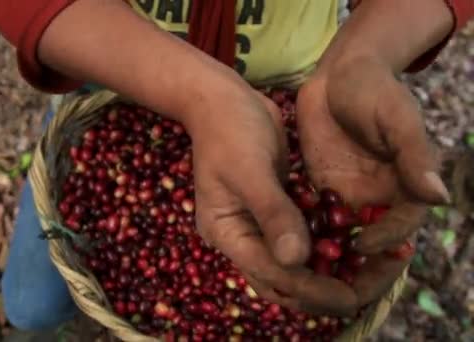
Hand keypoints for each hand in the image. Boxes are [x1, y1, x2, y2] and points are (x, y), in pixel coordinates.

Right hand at [185, 88, 356, 315]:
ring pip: (298, 264)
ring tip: (372, 272)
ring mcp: (259, 225)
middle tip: (369, 291)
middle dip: (325, 290)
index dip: (311, 289)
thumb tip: (296, 259)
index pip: (271, 275)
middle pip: (285, 280)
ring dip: (332, 271)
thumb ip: (273, 213)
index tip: (350, 296)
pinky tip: (360, 245)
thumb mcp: (250, 170)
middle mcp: (242, 237)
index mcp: (227, 233)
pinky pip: (305, 237)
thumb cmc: (229, 131)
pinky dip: (330, 245)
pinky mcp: (277, 211)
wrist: (222, 101)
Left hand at [297, 56, 449, 305]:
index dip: (385, 241)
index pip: (400, 227)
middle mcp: (376, 199)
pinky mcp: (319, 189)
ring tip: (303, 272)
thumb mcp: (397, 118)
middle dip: (354, 265)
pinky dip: (303, 234)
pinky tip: (283, 243)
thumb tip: (438, 198)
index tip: (362, 246)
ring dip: (324, 256)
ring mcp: (346, 196)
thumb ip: (413, 157)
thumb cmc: (375, 89)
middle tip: (330, 279)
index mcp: (404, 187)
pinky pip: (312, 220)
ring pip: (339, 238)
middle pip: (370, 244)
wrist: (339, 72)